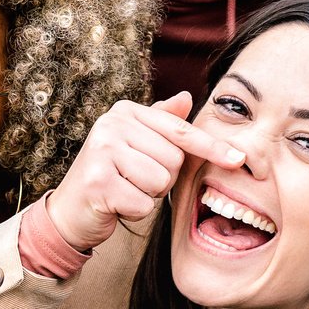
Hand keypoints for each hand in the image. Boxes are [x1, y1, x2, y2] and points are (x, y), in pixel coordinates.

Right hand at [45, 93, 245, 253]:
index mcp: (125, 111)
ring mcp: (102, 151)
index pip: (179, 130)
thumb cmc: (111, 176)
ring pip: (161, 182)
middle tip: (135, 179)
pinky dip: (135, 211)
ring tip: (125, 189)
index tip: (239, 159)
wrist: (70, 211)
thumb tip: (188, 96)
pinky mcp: (98, 182)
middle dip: (162, 178)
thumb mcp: (136, 145)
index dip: (211, 148)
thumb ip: (162, 123)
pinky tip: (116, 204)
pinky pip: (144, 203)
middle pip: (174, 159)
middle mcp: (111, 125)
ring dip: (148, 195)